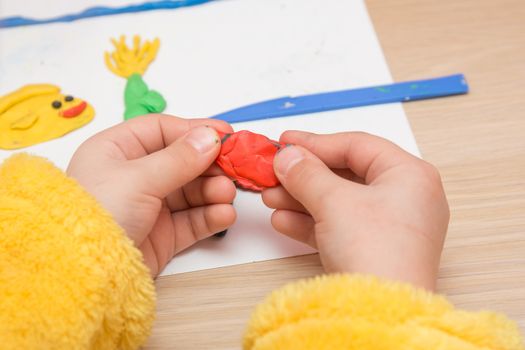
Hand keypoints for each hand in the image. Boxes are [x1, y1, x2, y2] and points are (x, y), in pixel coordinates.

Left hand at [67, 115, 236, 276]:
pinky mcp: (162, 234)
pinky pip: (192, 220)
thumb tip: (212, 137)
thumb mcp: (138, 178)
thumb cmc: (98, 212)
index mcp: (118, 150)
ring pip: (191, 192)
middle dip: (209, 166)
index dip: (195, 131)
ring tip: (227, 195)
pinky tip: (224, 215)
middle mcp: (135, 175)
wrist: (81, 273)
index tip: (226, 135)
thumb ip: (180, 159)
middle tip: (233, 169)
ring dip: (213, 192)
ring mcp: (150, 206)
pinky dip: (210, 216)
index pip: (163, 131)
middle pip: (183, 162)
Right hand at [262, 131, 448, 289]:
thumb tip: (288, 157)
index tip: (286, 141)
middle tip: (276, 171)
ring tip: (271, 196)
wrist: (383, 315)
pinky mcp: (376, 250)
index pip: (357, 146)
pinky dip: (311, 222)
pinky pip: (340, 226)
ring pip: (339, 202)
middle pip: (346, 174)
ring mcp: (391, 227)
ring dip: (302, 198)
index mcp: (410, 176)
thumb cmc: (377, 252)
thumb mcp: (335, 202)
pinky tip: (283, 221)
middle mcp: (406, 199)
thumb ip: (307, 173)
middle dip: (304, 175)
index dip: (316, 142)